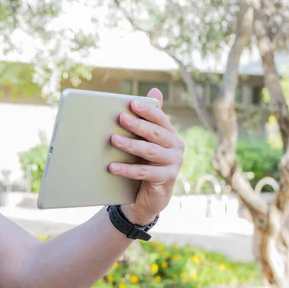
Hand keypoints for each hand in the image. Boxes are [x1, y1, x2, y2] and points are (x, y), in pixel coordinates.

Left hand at [109, 88, 184, 224]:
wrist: (146, 198)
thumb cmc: (143, 164)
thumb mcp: (143, 142)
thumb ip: (147, 120)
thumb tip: (155, 89)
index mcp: (171, 135)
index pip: (160, 119)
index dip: (147, 110)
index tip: (131, 103)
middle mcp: (176, 147)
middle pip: (155, 133)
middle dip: (137, 125)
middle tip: (119, 118)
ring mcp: (173, 164)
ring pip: (150, 151)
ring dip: (130, 145)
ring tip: (113, 139)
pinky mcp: (166, 179)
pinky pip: (144, 172)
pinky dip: (127, 169)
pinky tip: (111, 167)